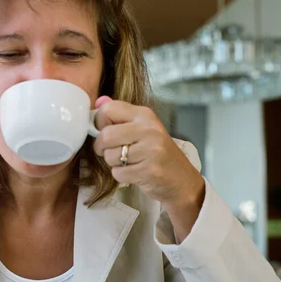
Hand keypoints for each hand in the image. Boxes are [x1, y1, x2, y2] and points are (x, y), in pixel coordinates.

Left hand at [93, 96, 204, 239]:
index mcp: (144, 115)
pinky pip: (118, 173)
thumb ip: (120, 115)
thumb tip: (99, 101)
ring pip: (109, 156)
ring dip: (113, 164)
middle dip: (102, 148)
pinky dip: (122, 176)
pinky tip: (135, 173)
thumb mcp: (142, 129)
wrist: (181, 180)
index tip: (106, 131)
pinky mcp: (149, 170)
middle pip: (105, 135)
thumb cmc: (157, 154)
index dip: (100, 123)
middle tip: (112, 152)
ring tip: (130, 163)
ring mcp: (151, 150)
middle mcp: (149, 129)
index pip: (107, 109)